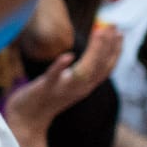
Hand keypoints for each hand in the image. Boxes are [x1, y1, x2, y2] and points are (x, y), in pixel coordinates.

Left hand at [4, 22, 121, 146]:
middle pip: (99, 67)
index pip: (106, 68)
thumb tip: (89, 53)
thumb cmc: (46, 98)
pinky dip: (61, 67)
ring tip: (99, 33)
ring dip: (94, 52)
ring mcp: (62, 89)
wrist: (27, 119)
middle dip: (108, 46)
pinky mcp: (45, 89)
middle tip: (112, 26)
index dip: (115, 51)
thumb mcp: (68, 84)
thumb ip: (79, 72)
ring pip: (83, 71)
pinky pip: (54, 77)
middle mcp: (78, 89)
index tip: (119, 32)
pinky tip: (68, 55)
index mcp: (85, 86)